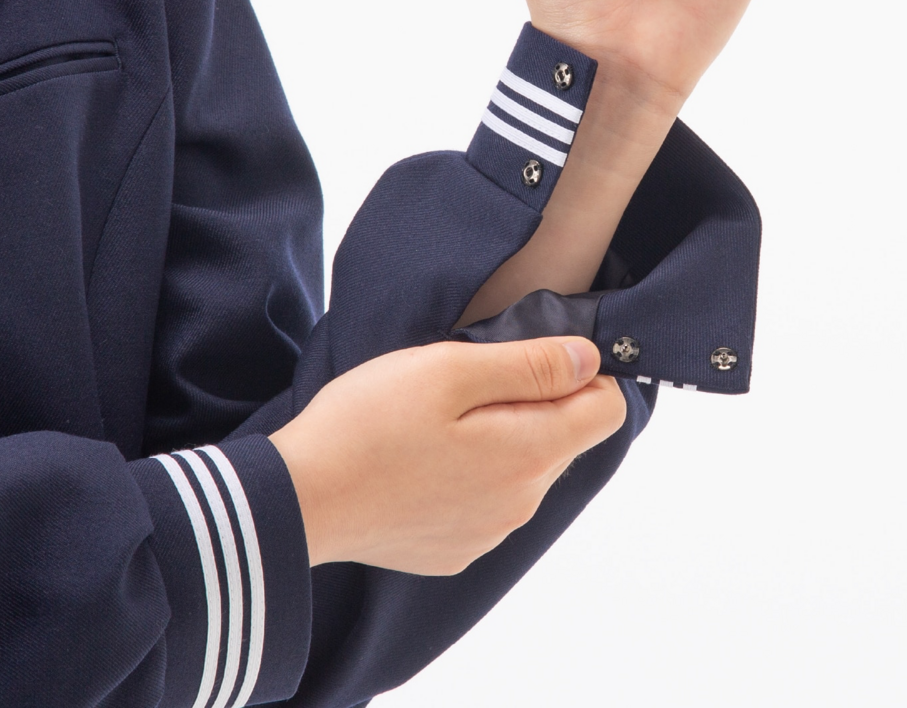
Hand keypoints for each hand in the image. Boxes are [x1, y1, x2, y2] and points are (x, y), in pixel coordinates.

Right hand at [269, 337, 624, 574]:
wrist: (299, 500)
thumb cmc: (368, 424)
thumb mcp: (450, 370)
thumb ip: (529, 364)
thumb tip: (588, 359)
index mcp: (529, 455)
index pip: (607, 409)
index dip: (581, 372)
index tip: (530, 357)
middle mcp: (522, 504)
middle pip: (565, 437)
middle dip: (534, 402)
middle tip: (466, 384)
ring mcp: (490, 533)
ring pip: (526, 467)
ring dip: (502, 437)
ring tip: (438, 422)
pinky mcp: (457, 549)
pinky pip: (491, 499)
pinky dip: (473, 473)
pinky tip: (423, 459)